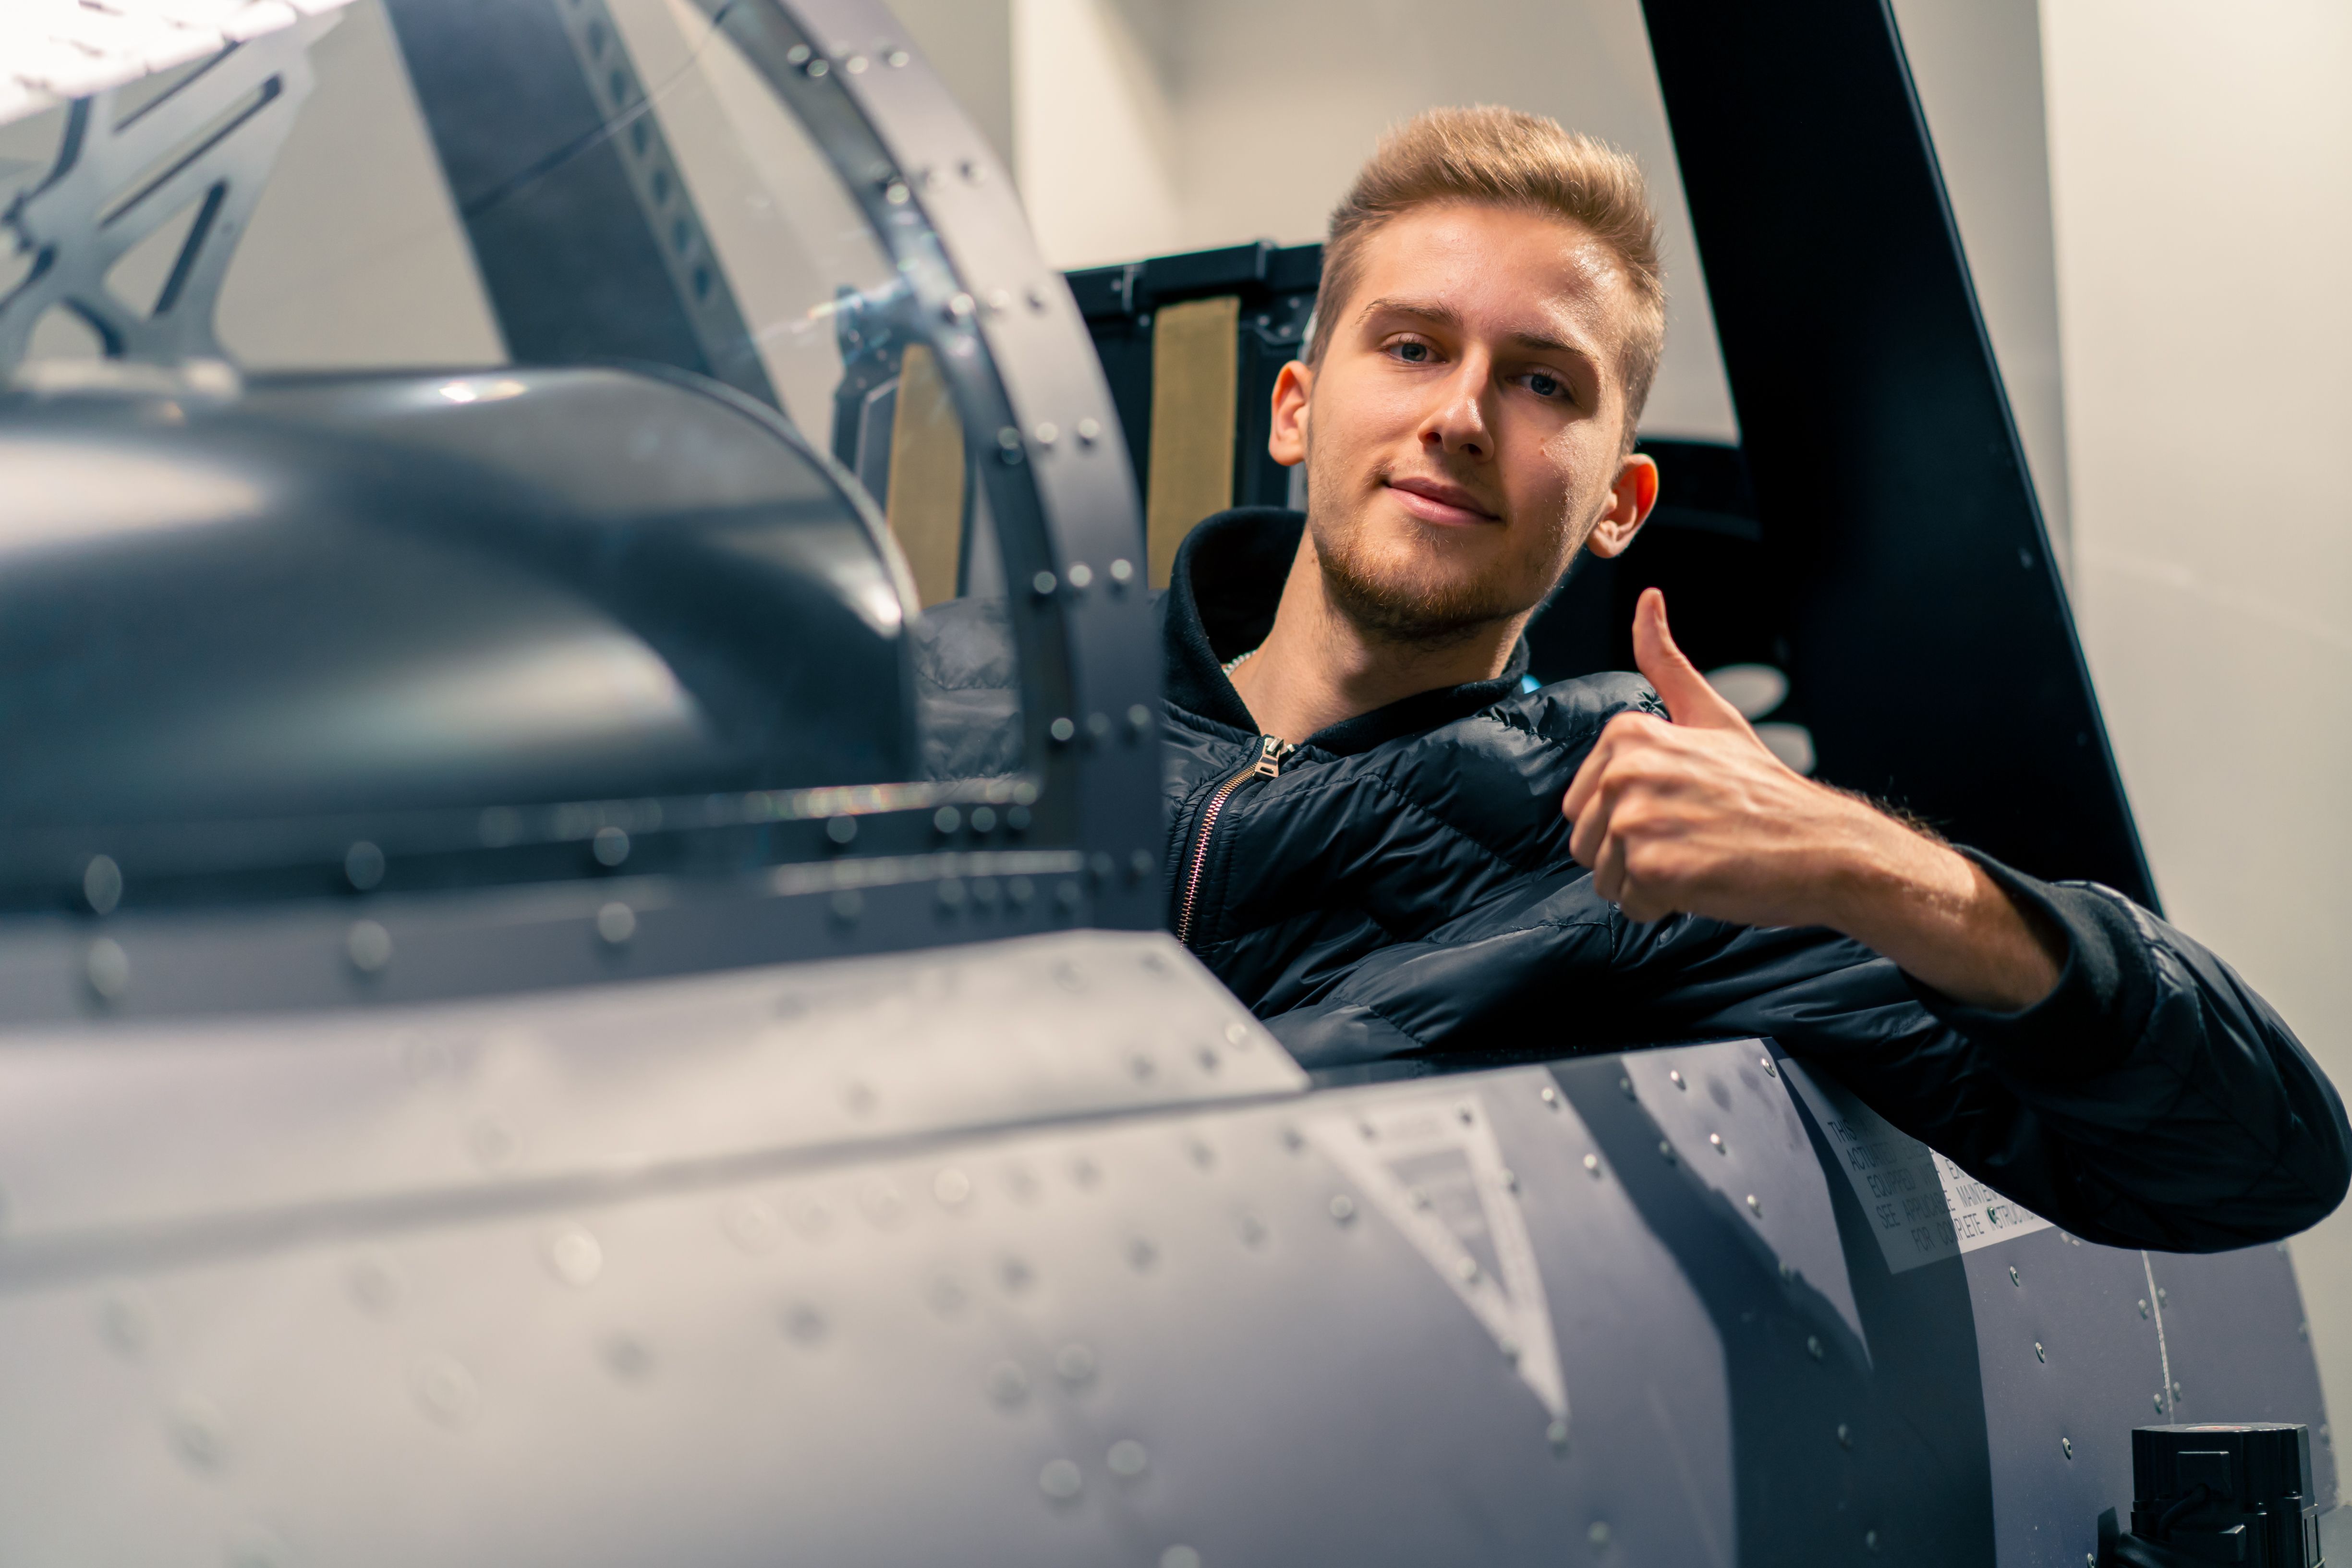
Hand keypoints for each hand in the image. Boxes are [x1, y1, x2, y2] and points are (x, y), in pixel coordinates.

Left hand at [1561, 590, 2061, 1007]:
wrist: (1824, 846)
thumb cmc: (1765, 790)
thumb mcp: (1711, 715)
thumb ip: (1666, 662)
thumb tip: (1647, 598)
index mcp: (1627, 736)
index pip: (1581, 805)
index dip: (1628, 819)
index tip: (1680, 809)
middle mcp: (1623, 773)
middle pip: (1585, 843)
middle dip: (1631, 854)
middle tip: (1691, 839)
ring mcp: (1636, 821)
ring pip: (1604, 877)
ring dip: (1647, 882)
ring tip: (1699, 859)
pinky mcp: (1653, 869)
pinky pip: (1629, 905)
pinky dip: (1663, 907)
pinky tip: (1705, 882)